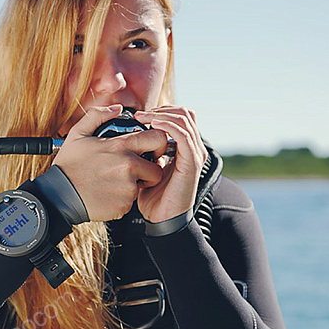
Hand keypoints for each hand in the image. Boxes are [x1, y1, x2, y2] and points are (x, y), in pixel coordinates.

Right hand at [53, 105, 167, 220]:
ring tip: (115, 181)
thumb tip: (117, 108)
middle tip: (137, 170)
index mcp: (121, 146)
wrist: (60, 196)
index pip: (158, 139)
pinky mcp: (124, 205)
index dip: (158, 144)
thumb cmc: (69, 165)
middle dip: (151, 170)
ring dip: (135, 185)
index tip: (151, 149)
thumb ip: (98, 115)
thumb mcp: (78, 133)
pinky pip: (132, 200)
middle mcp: (128, 166)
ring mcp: (127, 187)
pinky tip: (108, 193)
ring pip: (144, 186)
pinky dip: (123, 198)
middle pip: (157, 169)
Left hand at [133, 106, 207, 222]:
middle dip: (161, 110)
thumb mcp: (148, 167)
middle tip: (140, 115)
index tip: (140, 116)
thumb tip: (134, 137)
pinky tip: (152, 126)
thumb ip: (148, 151)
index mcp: (185, 148)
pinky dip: (168, 126)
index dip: (162, 111)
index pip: (181, 117)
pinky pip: (183, 136)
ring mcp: (194, 154)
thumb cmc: (153, 195)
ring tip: (142, 117)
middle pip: (185, 114)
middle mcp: (193, 148)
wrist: (162, 219)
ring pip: (185, 120)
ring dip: (162, 115)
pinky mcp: (191, 163)